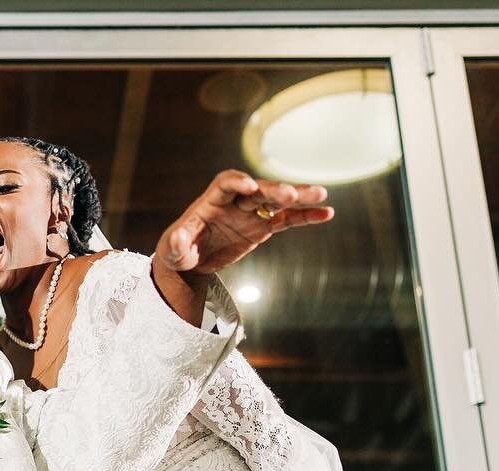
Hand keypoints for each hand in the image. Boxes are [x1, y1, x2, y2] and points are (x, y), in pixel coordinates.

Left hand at [153, 170, 333, 276]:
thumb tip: (178, 238)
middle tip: (291, 193)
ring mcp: (251, 212)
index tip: (248, 185)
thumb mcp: (172, 250)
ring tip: (321, 194)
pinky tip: (326, 213)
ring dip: (298, 197)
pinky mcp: (263, 226)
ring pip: (277, 201)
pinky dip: (305, 216)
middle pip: (258, 190)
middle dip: (273, 190)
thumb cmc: (178, 251)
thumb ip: (176, 242)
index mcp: (211, 200)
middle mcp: (235, 201)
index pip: (225, 183)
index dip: (237, 182)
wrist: (191, 260)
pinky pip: (287, 220)